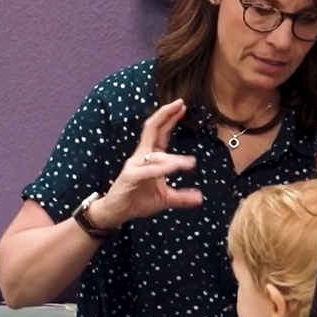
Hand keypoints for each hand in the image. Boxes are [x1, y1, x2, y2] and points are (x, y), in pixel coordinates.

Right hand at [91, 99, 202, 227]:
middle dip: (165, 115)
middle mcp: (141, 156)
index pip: (159, 132)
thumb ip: (181, 197)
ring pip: (154, 154)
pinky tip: (172, 168)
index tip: (182, 107)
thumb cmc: (138, 200)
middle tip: (180, 104)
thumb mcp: (164, 199)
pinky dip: (160, 169)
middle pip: (151, 129)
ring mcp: (134, 165)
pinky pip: (147, 171)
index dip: (169, 118)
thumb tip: (200, 198)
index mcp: (149, 156)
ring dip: (173, 158)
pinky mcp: (130, 177)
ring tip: (190, 163)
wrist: (116, 212)